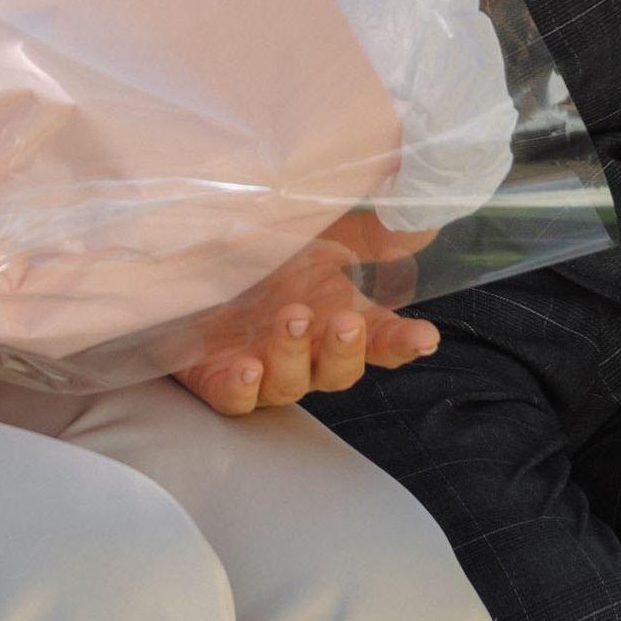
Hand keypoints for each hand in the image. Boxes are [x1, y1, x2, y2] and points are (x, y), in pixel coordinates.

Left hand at [177, 225, 439, 418]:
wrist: (195, 266)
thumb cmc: (268, 256)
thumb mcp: (321, 235)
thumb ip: (372, 236)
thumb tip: (423, 222)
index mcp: (338, 321)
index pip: (383, 341)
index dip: (404, 343)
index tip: (425, 336)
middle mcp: (308, 354)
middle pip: (339, 371)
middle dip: (345, 350)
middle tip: (344, 322)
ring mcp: (265, 371)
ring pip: (289, 383)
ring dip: (294, 355)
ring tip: (292, 318)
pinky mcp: (219, 381)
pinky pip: (234, 398)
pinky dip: (242, 389)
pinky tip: (248, 369)